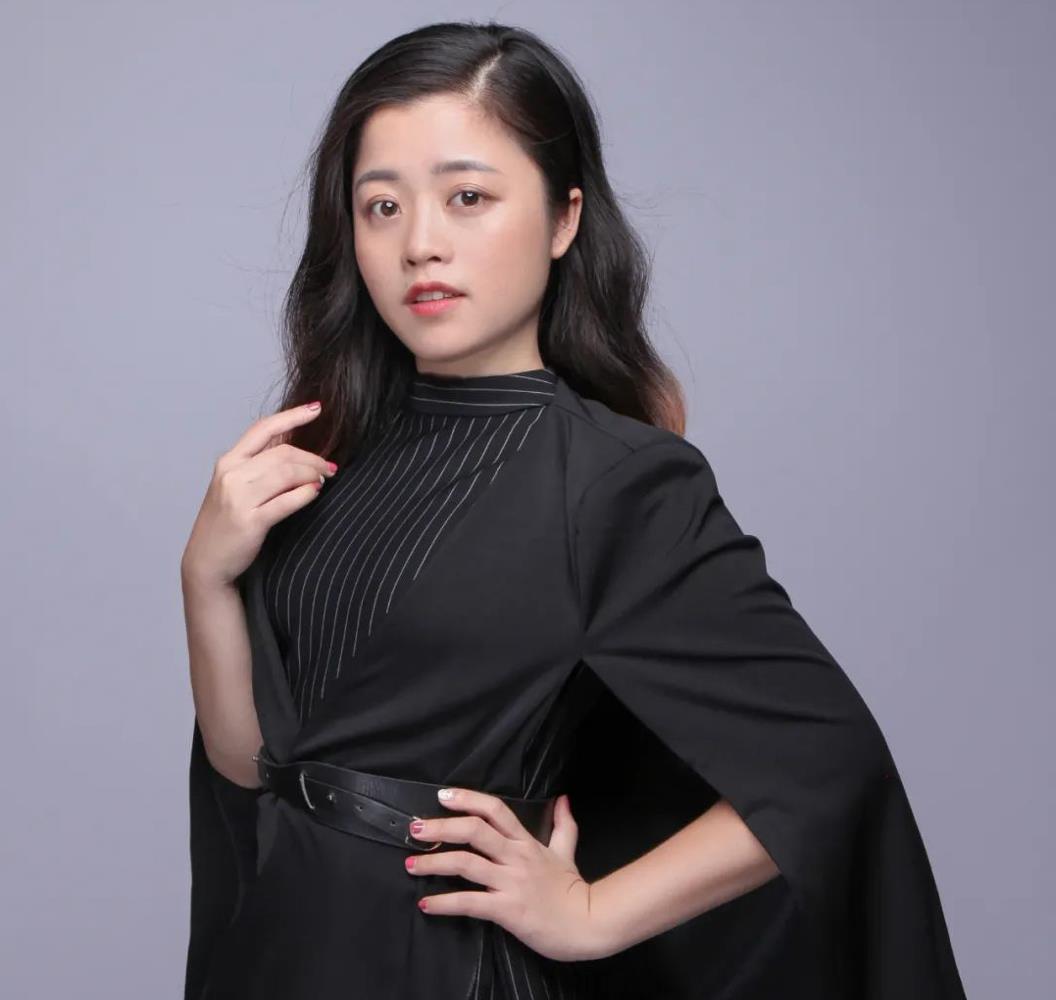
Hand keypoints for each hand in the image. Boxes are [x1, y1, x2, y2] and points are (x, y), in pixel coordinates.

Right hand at [181, 401, 336, 588]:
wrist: (207, 561)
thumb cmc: (226, 522)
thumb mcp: (234, 486)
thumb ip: (259, 464)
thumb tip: (293, 442)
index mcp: (228, 462)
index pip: (263, 429)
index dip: (292, 416)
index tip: (317, 408)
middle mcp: (231, 475)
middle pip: (283, 453)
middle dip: (313, 458)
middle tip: (329, 467)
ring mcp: (239, 498)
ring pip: (288, 473)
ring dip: (313, 474)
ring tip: (324, 480)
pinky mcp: (250, 521)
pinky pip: (287, 500)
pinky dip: (306, 494)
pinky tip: (315, 492)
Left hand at [404, 789, 605, 961]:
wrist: (589, 923)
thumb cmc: (573, 890)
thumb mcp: (567, 851)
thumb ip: (563, 824)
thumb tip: (563, 799)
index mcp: (526, 842)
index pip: (494, 810)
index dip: (467, 799)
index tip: (443, 796)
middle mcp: (516, 857)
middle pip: (474, 830)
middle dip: (441, 827)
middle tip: (416, 828)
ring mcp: (510, 882)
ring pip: (466, 863)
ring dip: (434, 863)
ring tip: (411, 864)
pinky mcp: (507, 910)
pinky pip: (469, 903)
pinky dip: (444, 903)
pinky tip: (426, 904)